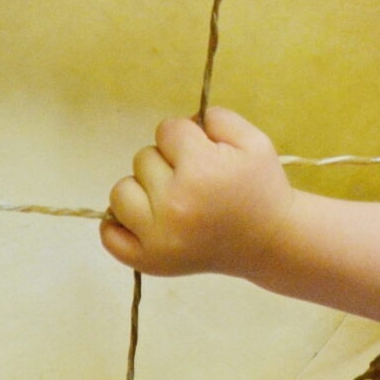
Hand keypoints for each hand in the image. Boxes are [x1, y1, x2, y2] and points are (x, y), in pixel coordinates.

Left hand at [100, 107, 293, 279]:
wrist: (270, 240)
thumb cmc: (261, 186)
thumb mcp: (254, 139)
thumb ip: (216, 117)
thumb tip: (181, 126)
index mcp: (200, 170)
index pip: (167, 130)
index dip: (188, 138)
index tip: (206, 154)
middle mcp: (174, 204)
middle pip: (143, 157)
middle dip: (167, 162)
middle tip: (195, 180)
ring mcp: (157, 237)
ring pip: (120, 191)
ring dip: (143, 189)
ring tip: (172, 199)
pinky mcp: (149, 261)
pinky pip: (108, 234)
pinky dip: (121, 223)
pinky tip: (147, 218)